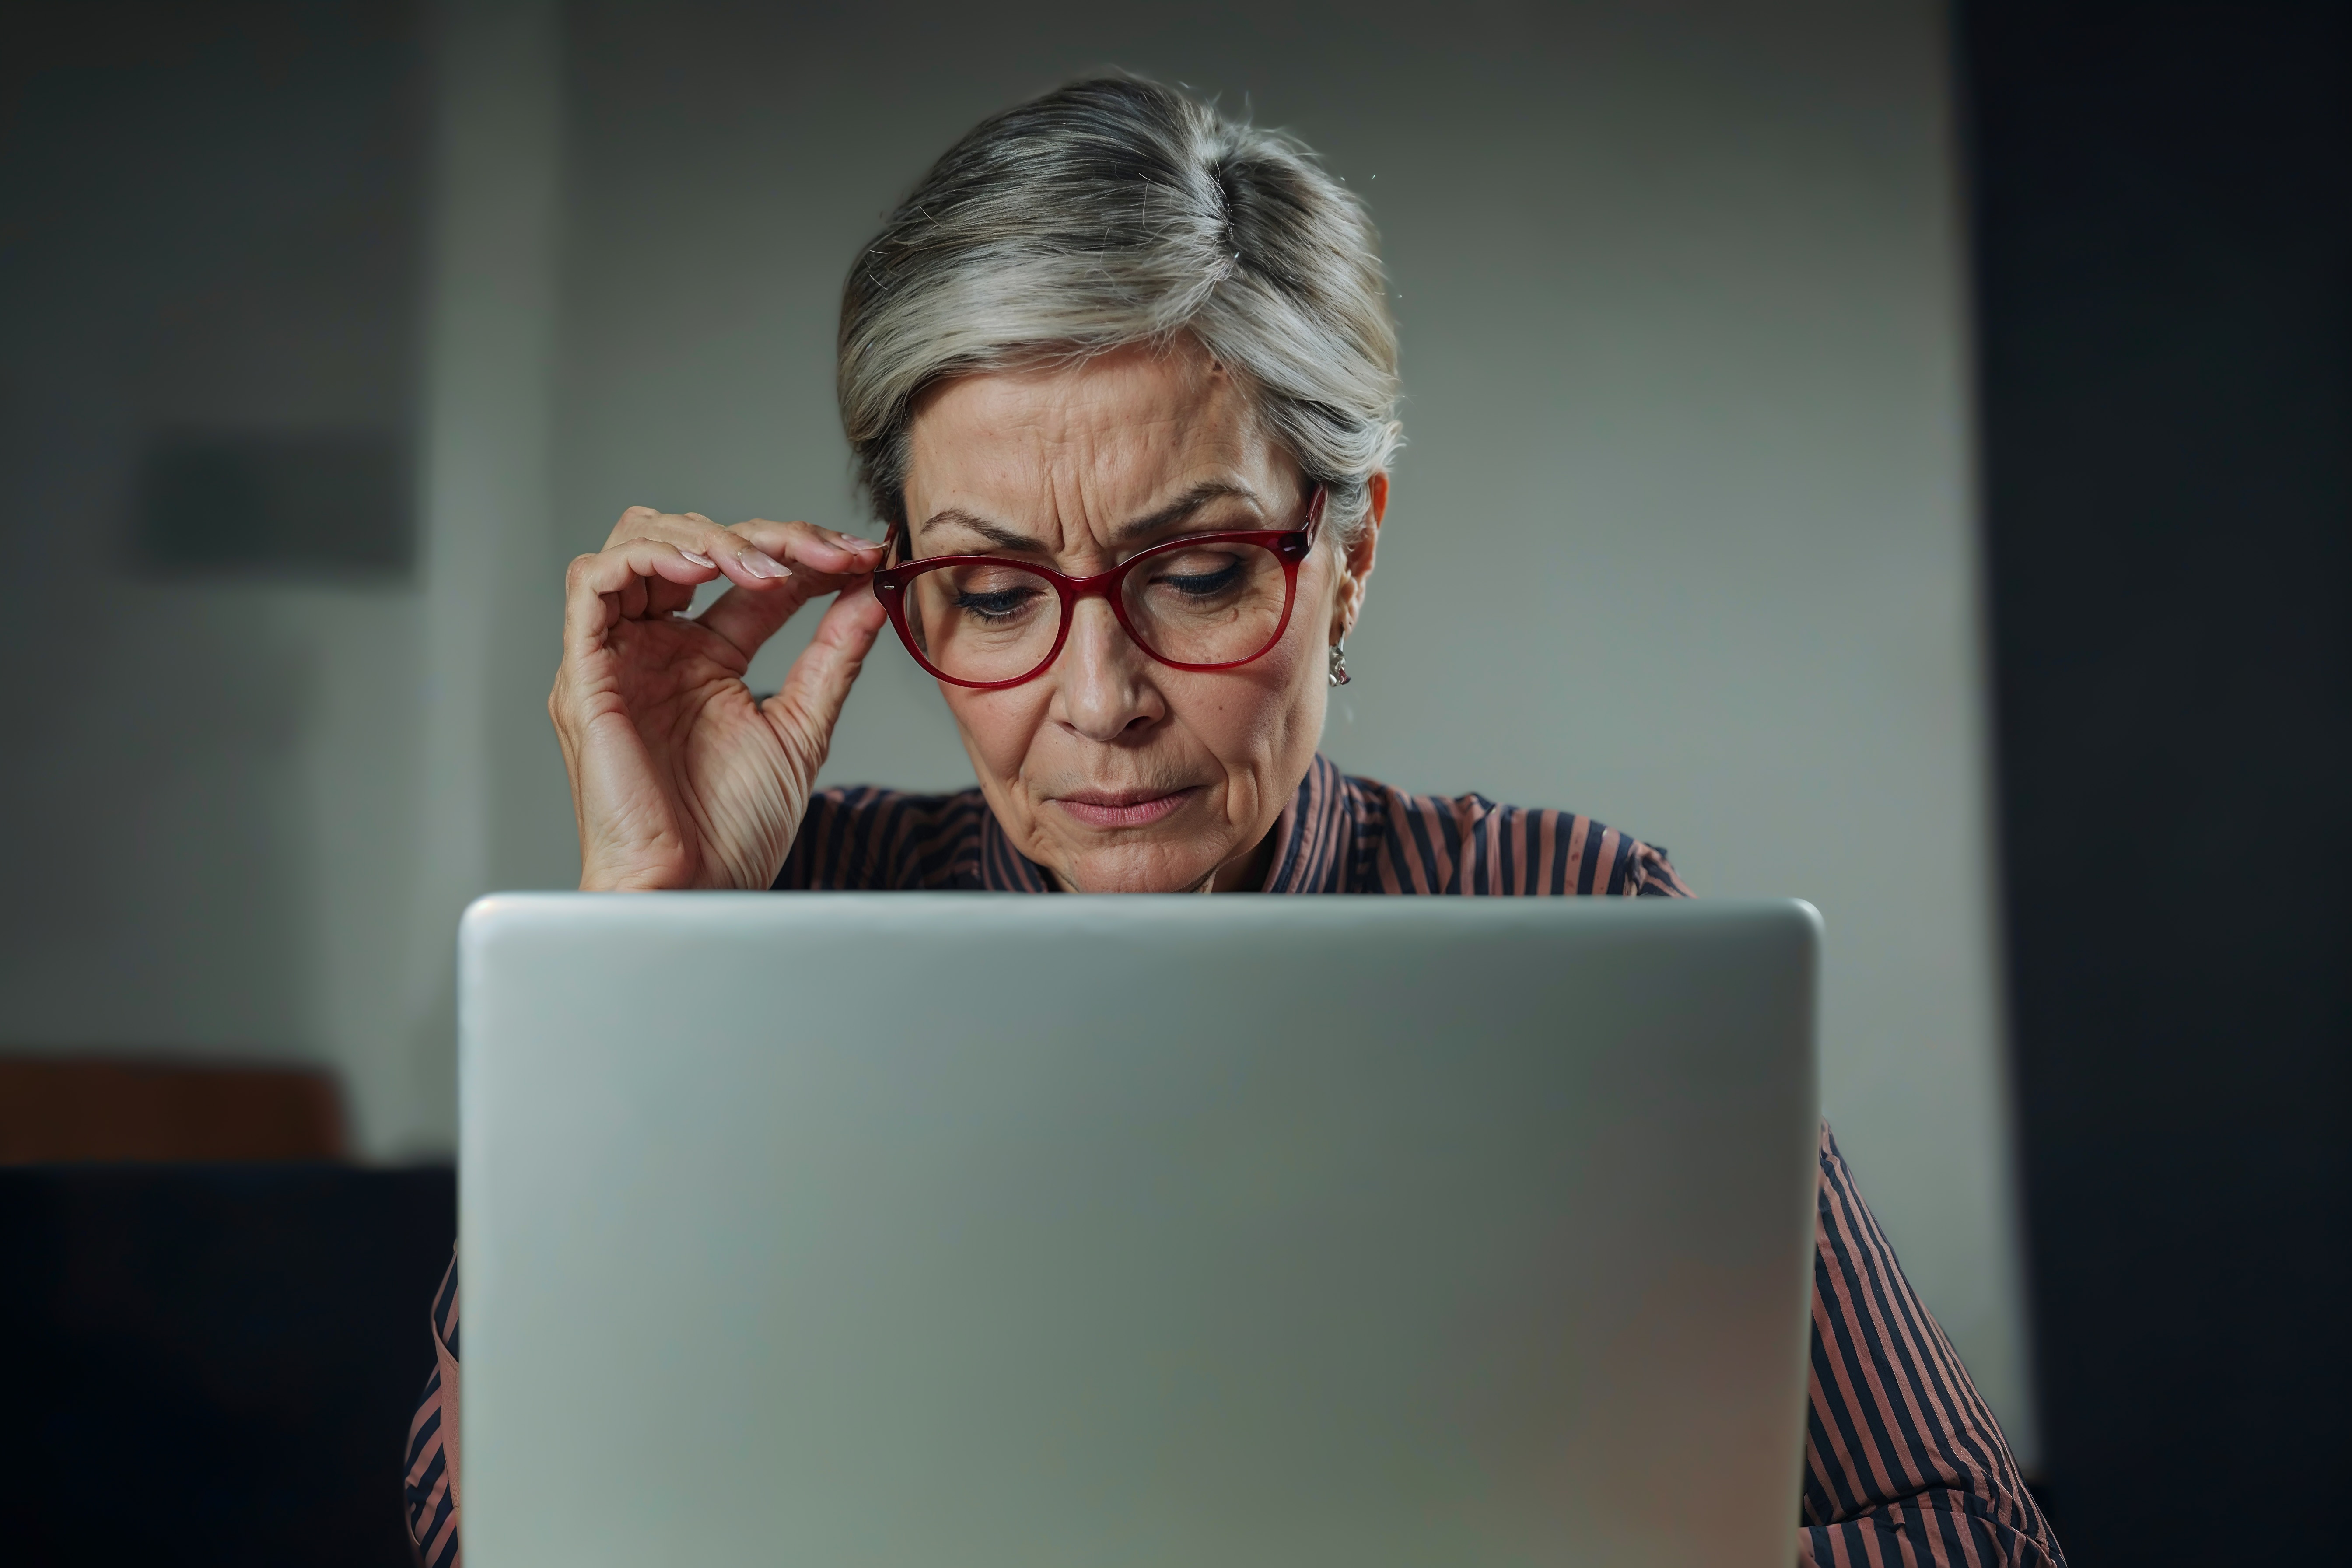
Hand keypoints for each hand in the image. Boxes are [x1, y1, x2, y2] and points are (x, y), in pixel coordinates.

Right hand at [551, 506, 890, 889]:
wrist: (695, 891)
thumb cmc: (733, 830)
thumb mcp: (803, 725)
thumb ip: (833, 654)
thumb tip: (872, 591)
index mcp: (702, 659)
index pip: (747, 573)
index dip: (803, 552)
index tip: (864, 556)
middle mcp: (655, 648)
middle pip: (694, 541)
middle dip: (767, 534)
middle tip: (829, 553)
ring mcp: (616, 656)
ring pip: (637, 542)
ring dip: (709, 535)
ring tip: (769, 564)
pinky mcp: (584, 672)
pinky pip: (591, 583)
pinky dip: (647, 557)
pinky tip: (704, 567)